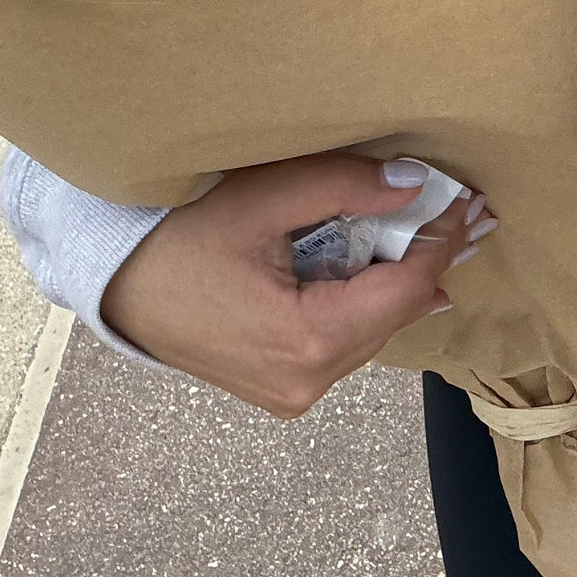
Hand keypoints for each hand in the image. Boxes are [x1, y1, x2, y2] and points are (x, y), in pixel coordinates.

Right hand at [101, 153, 492, 416]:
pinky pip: (344, 342)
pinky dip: (363, 303)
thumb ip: (341, 187)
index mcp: (306, 341)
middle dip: (426, 259)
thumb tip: (414, 183)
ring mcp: (293, 393)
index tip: (468, 200)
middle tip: (464, 210)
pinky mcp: (281, 389)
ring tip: (427, 230)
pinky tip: (379, 267)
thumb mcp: (257, 200)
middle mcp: (306, 382)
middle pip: (394, 314)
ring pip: (372, 331)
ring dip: (396, 282)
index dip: (440, 240)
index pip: (404, 289)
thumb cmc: (171, 238)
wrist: (108, 285)